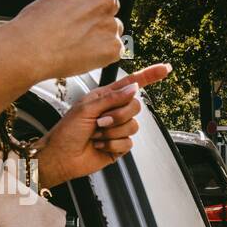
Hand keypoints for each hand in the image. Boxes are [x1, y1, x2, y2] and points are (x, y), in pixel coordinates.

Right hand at [11, 0, 125, 82]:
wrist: (31, 50)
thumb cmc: (35, 24)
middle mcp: (104, 0)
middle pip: (112, 4)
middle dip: (101, 13)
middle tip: (81, 25)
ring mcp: (111, 24)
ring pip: (114, 27)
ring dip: (102, 33)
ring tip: (78, 40)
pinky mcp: (113, 46)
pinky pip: (115, 48)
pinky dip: (104, 52)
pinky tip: (84, 52)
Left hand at [36, 64, 171, 186]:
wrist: (62, 157)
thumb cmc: (66, 131)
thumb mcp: (86, 108)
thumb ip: (112, 98)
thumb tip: (133, 89)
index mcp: (105, 97)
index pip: (131, 84)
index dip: (148, 76)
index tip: (165, 69)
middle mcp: (113, 111)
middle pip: (135, 107)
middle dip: (119, 115)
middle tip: (100, 122)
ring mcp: (117, 129)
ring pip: (133, 126)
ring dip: (112, 132)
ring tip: (96, 135)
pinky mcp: (119, 146)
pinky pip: (128, 143)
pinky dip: (112, 145)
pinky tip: (99, 145)